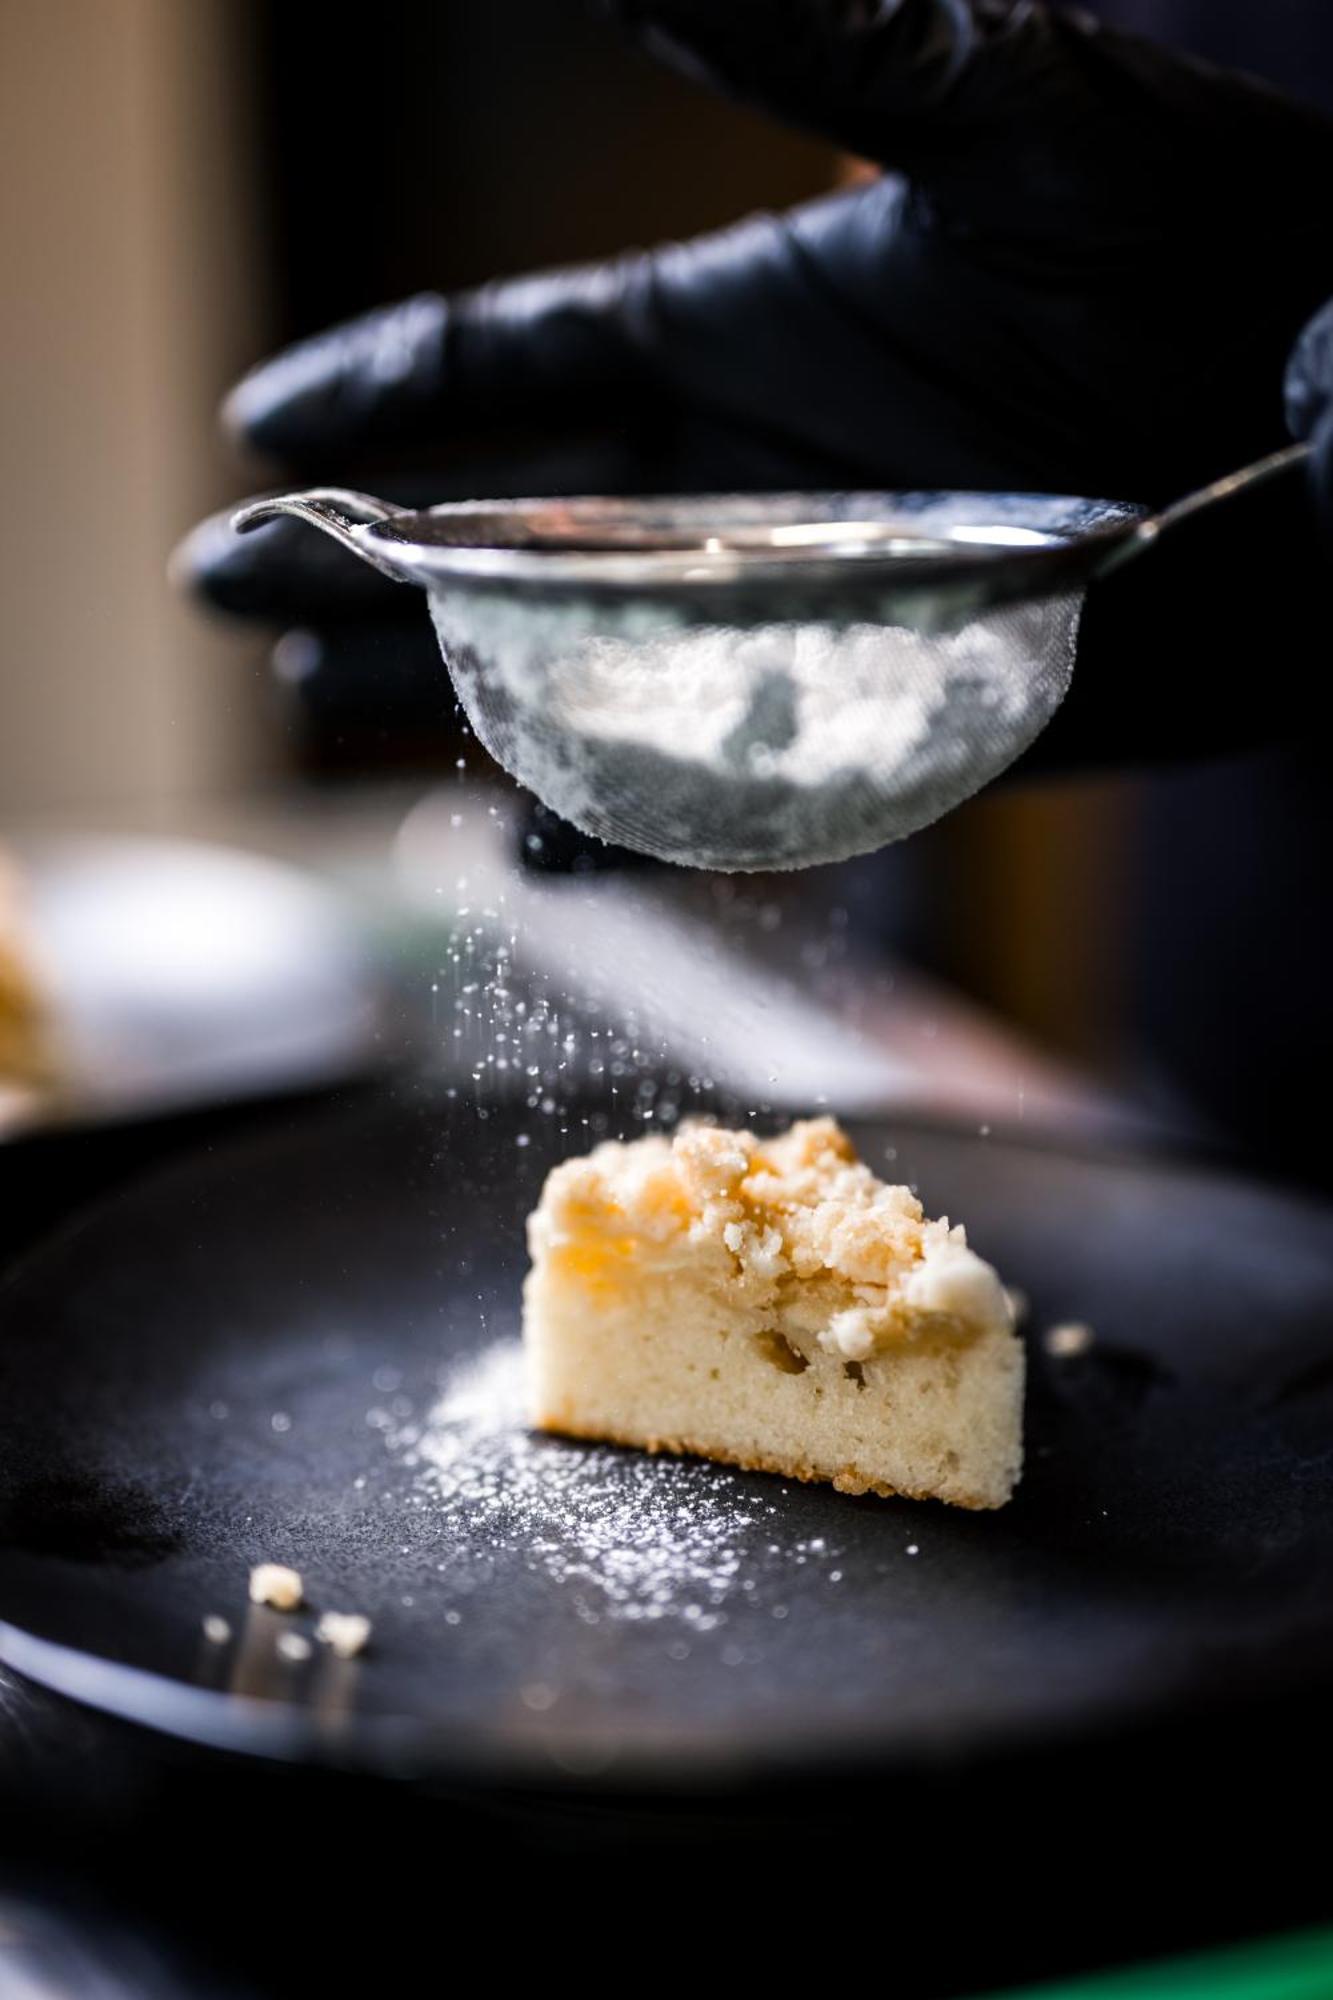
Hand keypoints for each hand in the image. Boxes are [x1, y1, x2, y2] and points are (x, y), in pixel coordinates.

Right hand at [180, 0, 1332, 778]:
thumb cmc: (1194, 238)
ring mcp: (800, 614)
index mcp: (732, 330)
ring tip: (318, 716)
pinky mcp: (885, 722)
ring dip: (448, 700)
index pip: (508, 367)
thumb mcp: (993, 115)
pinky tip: (527, 847)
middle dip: (359, 565)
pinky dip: (623, 828)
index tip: (258, 423)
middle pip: (501, 536)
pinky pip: (718, 791)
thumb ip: (807, 36)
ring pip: (576, 673)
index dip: (375, 393)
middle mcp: (740, 484)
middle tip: (229, 590)